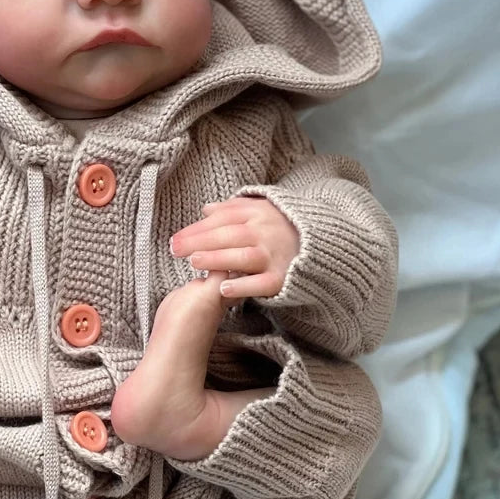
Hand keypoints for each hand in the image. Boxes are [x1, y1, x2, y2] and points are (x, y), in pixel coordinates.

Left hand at [170, 196, 299, 298]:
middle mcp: (266, 232)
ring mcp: (275, 255)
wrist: (323, 246)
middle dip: (200, 241)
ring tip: (194, 263)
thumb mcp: (261, 211)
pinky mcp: (282, 278)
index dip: (198, 228)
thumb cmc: (282, 229)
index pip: (223, 218)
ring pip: (244, 256)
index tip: (176, 238)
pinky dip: (243, 286)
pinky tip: (223, 289)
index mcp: (258, 213)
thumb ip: (233, 209)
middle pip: (229, 234)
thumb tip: (205, 210)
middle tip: (176, 250)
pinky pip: (261, 283)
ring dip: (218, 259)